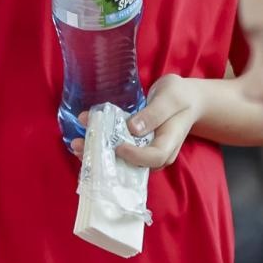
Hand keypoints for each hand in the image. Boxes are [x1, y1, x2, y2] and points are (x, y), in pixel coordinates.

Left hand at [71, 75, 202, 170]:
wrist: (187, 100)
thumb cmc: (181, 96)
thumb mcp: (171, 97)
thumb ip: (154, 113)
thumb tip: (133, 129)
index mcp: (169, 142)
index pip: (154, 157)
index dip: (134, 156)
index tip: (117, 145)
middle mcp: (157, 153)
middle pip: (132, 165)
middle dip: (104, 158)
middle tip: (79, 146)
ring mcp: (145, 152)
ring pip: (121, 161)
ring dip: (97, 153)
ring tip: (76, 142)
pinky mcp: (136, 147)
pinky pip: (118, 151)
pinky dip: (101, 145)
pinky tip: (85, 136)